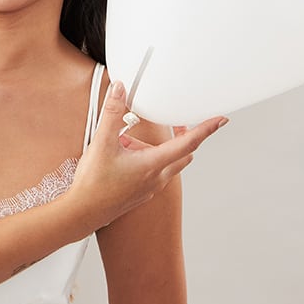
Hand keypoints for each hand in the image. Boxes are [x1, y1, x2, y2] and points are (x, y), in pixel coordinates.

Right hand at [68, 81, 227, 233]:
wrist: (83, 213)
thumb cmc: (94, 184)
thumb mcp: (102, 142)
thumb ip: (113, 113)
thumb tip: (121, 90)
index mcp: (153, 164)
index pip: (188, 144)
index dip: (206, 130)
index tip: (220, 120)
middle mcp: (156, 178)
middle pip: (183, 154)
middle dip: (184, 137)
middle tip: (178, 123)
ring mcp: (150, 188)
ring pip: (167, 163)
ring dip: (158, 148)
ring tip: (129, 140)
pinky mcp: (141, 193)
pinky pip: (154, 172)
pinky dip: (147, 160)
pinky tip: (124, 156)